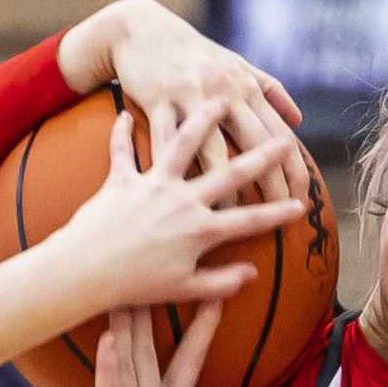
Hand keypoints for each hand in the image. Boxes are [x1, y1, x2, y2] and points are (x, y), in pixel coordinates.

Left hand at [35, 98, 303, 321]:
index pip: (250, 219)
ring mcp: (153, 185)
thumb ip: (221, 282)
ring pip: (183, 142)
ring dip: (204, 117)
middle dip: (262, 156)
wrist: (86, 270)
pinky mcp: (122, 179)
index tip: (301, 205)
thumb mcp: (183, 290)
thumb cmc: (134, 286)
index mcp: (200, 230)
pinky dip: (121, 132)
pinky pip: (122, 150)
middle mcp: (182, 200)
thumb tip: (251, 274)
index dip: (279, 212)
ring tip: (221, 97)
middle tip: (285, 143)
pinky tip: (124, 114)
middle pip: (231, 172)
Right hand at [60, 0, 308, 203]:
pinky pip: (166, 140)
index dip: (295, 170)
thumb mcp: (236, 63)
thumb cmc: (192, 52)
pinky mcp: (157, 98)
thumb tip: (297, 121)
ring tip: (233, 218)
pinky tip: (179, 197)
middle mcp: (224, 90)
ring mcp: (190, 94)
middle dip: (272, 184)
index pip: (280, 134)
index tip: (304, 201)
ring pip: (212, 149)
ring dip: (223, 186)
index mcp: (245, 86)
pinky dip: (175, 169)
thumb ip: (269, 90)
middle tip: (283, 218)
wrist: (140, 27)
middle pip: (255, 145)